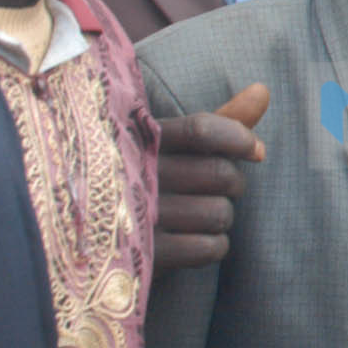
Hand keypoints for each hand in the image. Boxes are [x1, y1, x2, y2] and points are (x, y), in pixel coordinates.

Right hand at [154, 83, 267, 269]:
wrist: (84, 237)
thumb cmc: (145, 182)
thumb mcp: (170, 148)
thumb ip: (218, 123)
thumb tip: (263, 90)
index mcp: (138, 140)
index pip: (201, 130)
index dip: (239, 138)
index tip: (258, 151)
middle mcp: (136, 173)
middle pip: (219, 172)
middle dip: (234, 183)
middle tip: (223, 189)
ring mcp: (137, 215)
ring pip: (219, 212)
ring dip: (221, 217)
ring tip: (201, 216)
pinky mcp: (143, 256)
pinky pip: (208, 248)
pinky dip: (213, 246)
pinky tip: (195, 241)